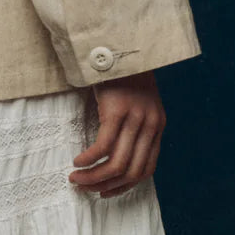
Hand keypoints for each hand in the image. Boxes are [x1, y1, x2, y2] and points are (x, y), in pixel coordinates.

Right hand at [69, 70, 164, 197]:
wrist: (118, 43)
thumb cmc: (122, 73)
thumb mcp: (137, 101)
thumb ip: (135, 126)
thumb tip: (116, 155)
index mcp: (157, 124)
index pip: (146, 169)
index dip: (125, 186)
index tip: (106, 191)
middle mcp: (150, 124)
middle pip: (131, 171)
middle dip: (106, 186)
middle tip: (86, 188)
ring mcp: (135, 118)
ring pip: (116, 163)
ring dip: (94, 177)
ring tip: (77, 179)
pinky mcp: (117, 110)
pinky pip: (103, 146)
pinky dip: (89, 159)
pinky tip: (77, 160)